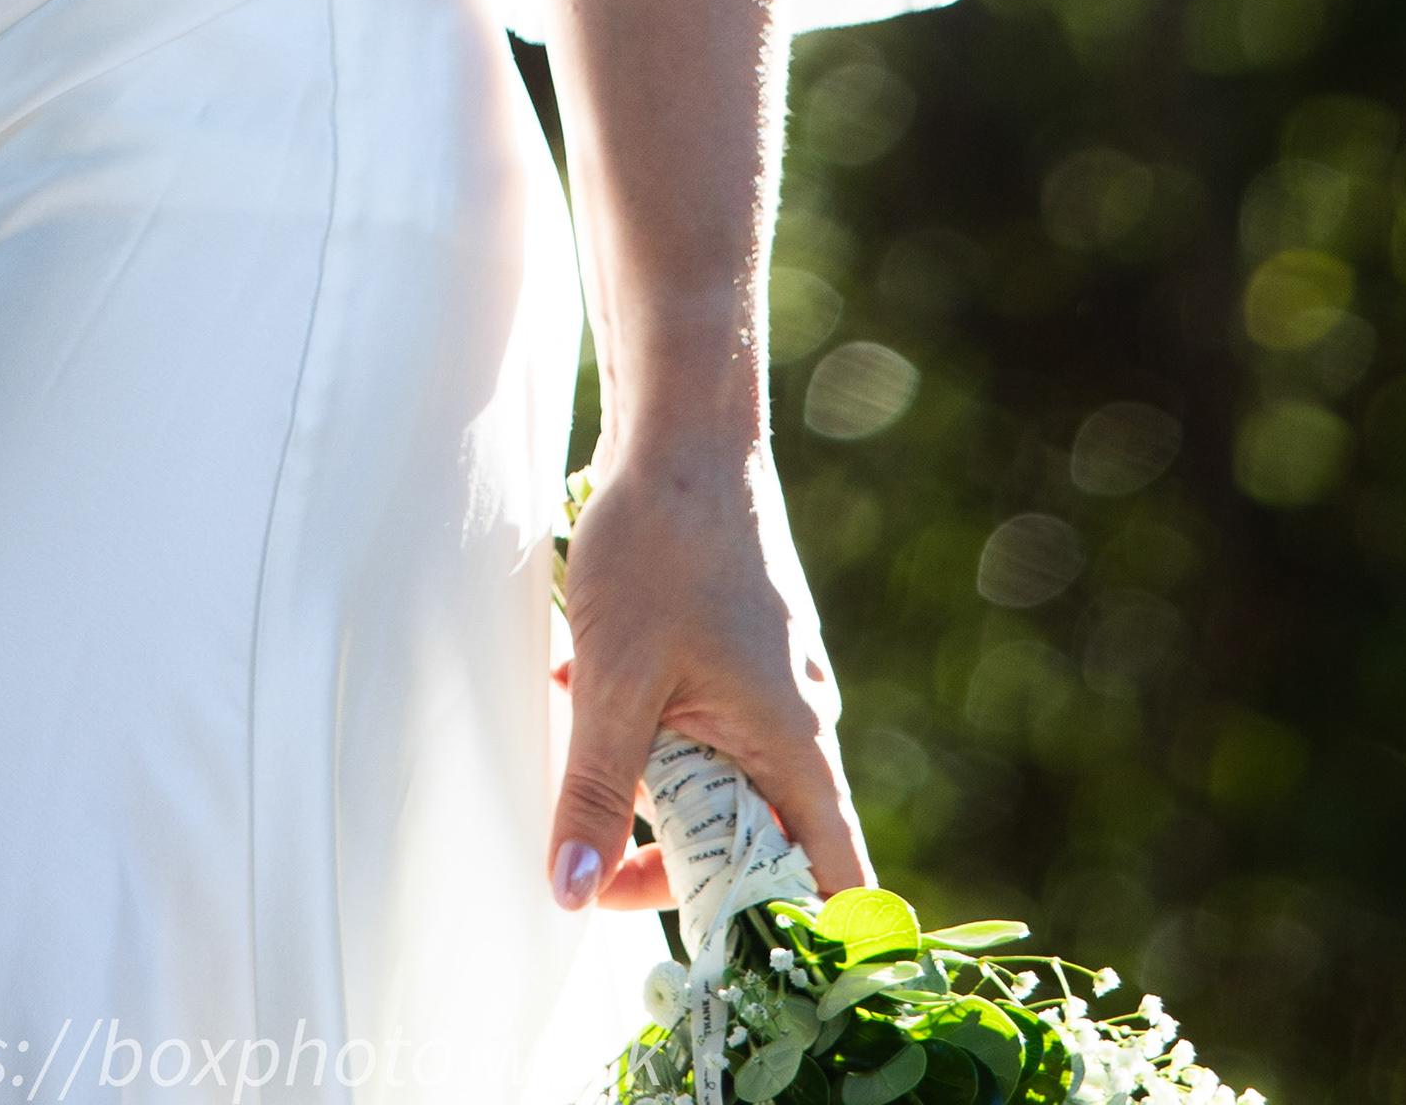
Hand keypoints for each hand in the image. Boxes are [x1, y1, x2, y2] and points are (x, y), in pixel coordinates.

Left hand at [550, 427, 866, 917]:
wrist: (681, 426)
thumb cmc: (662, 545)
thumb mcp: (613, 679)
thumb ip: (595, 789)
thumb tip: (570, 891)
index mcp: (797, 749)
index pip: (835, 883)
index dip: (807, 944)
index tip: (750, 980)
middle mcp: (800, 726)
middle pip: (758, 844)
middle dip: (682, 865)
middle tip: (597, 870)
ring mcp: (775, 687)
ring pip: (721, 781)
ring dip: (652, 787)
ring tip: (582, 753)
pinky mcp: (742, 653)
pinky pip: (704, 725)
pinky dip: (650, 729)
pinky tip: (582, 688)